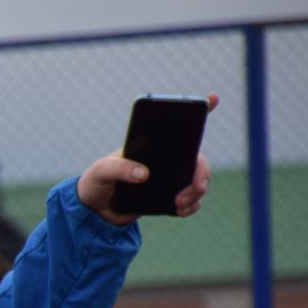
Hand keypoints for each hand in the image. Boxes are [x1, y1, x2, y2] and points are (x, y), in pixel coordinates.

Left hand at [78, 93, 216, 222]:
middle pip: (197, 159)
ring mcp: (170, 179)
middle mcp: (167, 160)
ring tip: (179, 203)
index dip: (199, 110)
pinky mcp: (169, 198)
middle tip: (196, 187)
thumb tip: (144, 174)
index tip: (212, 97)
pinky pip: (191, 201)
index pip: (178, 125)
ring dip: (197, 192)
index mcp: (153, 145)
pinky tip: (180, 210)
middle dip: (202, 172)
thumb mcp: (102, 170)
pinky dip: (191, 206)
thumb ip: (119, 168)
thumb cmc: (97, 181)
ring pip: (198, 180)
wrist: (94, 209)